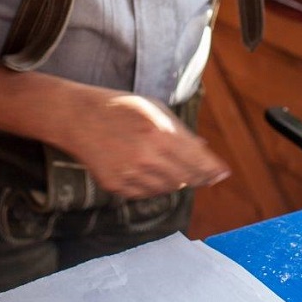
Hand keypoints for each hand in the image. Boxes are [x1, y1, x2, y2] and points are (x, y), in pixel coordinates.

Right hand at [66, 90, 229, 198]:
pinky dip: (153, 185)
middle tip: (203, 174)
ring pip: (167, 189)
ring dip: (175, 180)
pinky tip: (147, 169)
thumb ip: (180, 131)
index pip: (197, 161)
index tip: (222, 174)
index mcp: (160, 134)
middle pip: (186, 180)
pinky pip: (145, 194)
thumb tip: (203, 149)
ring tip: (166, 164)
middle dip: (197, 177)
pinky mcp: (116, 185)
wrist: (79, 117)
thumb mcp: (154, 109)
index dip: (213, 170)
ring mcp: (130, 174)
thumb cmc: (120, 107)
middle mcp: (147, 157)